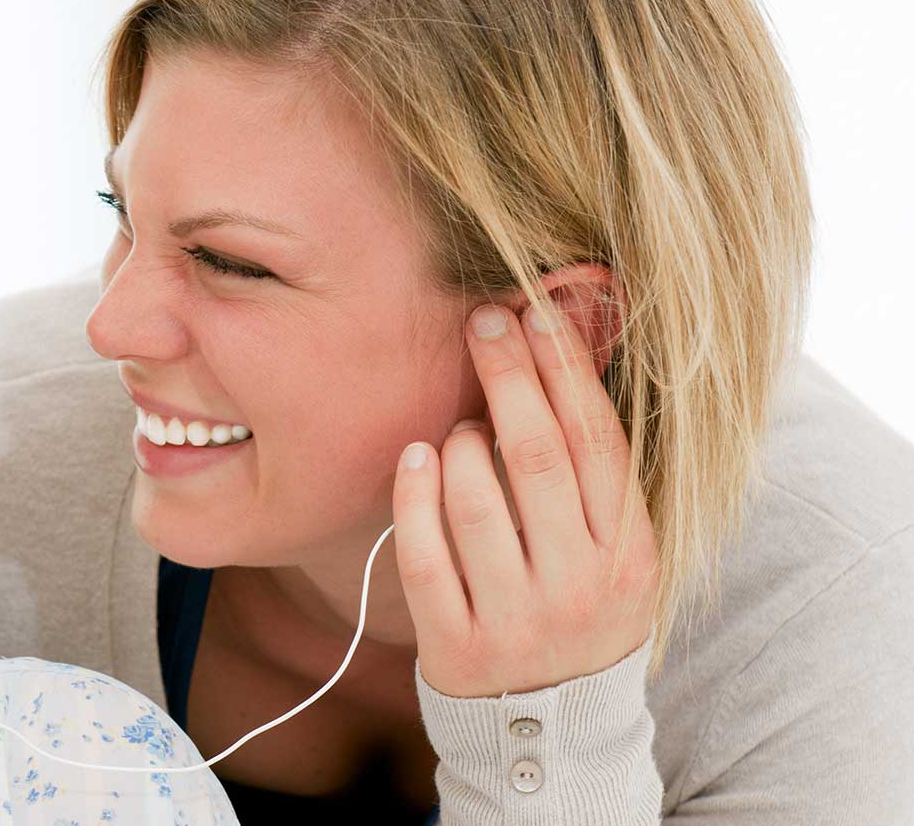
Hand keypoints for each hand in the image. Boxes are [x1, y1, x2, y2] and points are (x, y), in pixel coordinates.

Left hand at [392, 302, 657, 697]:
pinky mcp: (456, 645)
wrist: (550, 731)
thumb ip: (592, 476)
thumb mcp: (614, 553)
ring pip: (476, 500)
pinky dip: (413, 497)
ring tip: (457, 426)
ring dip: (457, 442)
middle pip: (536, 456)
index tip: (534, 312)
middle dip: (507, 377)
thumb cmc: (578, 610)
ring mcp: (515, 618)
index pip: (597, 443)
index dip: (564, 370)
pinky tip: (413, 458)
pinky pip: (423, 554)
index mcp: (629, 555)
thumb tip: (563, 357)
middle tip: (481, 321)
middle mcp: (579, 585)